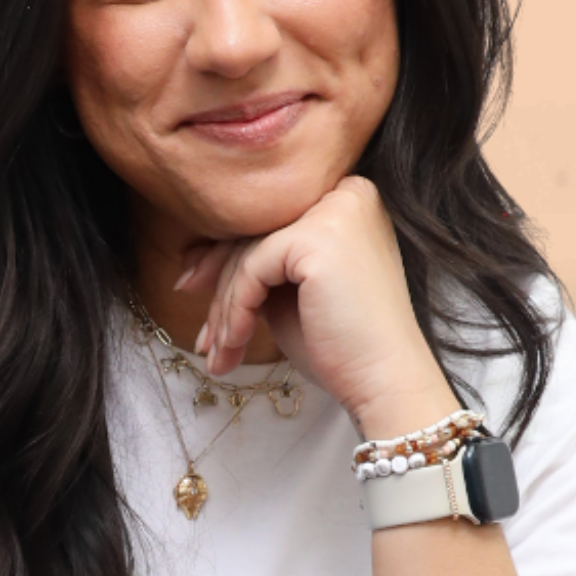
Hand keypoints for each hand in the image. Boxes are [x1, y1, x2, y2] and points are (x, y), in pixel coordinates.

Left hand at [175, 175, 457, 436]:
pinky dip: (236, 310)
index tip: (191, 288)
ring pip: (248, 252)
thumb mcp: (289, 293)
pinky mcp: (318, 237)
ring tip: (219, 354)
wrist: (385, 382)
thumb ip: (255, 266)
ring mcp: (335, 210)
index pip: (268, 221)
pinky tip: (235, 344)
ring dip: (224, 310)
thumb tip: (193, 255)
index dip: (223, 257)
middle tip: (201, 334)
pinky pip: (252, 268)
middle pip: (255, 232)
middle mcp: (346, 193)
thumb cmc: (342, 345)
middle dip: (217, 286)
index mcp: (347, 199)